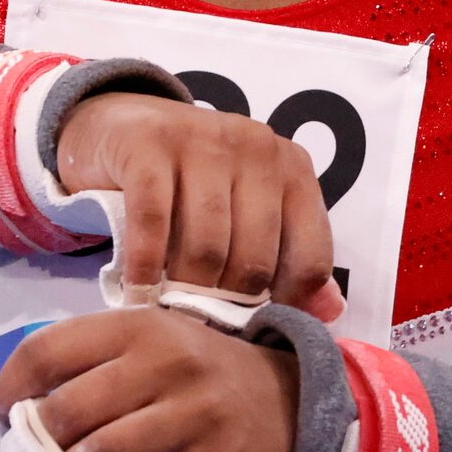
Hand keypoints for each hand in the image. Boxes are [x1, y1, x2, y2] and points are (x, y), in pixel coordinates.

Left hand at [0, 308, 299, 451]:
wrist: (292, 403)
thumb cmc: (200, 376)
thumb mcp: (153, 344)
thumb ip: (95, 365)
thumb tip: (21, 410)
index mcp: (138, 327)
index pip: (48, 350)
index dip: (10, 387)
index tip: (5, 414)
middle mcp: (166, 363)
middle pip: (67, 410)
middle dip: (41, 444)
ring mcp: (194, 417)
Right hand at [54, 93, 343, 317]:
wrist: (121, 125)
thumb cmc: (189, 183)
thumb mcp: (247, 210)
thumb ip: (288, 256)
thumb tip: (330, 310)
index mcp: (292, 168)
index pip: (310, 255)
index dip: (285, 303)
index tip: (252, 326)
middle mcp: (257, 146)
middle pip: (255, 257)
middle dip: (226, 303)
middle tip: (201, 325)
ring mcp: (203, 139)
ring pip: (206, 244)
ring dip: (185, 289)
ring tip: (169, 311)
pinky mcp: (150, 143)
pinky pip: (153, 220)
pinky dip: (145, 265)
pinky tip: (138, 290)